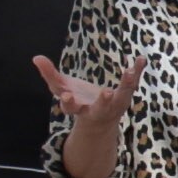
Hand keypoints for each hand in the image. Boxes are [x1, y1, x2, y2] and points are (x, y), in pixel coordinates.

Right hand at [34, 51, 140, 177]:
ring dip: (126, 84)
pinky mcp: (124, 97)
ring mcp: (113, 105)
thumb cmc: (77, 101)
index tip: (66, 96)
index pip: (71, 108)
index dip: (68, 102)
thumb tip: (36, 57)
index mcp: (78, 109)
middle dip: (103, 101)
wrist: (99, 121)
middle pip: (101, 108)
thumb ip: (49, 74)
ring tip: (129, 71)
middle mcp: (97, 110)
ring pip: (121, 97)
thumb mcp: (61, 89)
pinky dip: (137, 72)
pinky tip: (141, 59)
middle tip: (107, 93)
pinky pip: (133, 84)